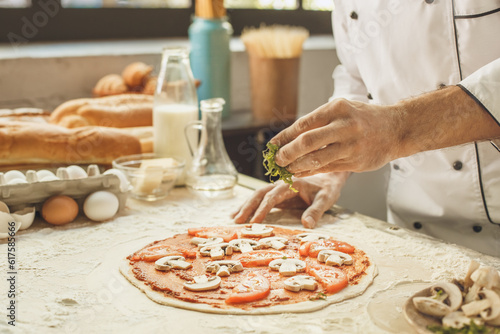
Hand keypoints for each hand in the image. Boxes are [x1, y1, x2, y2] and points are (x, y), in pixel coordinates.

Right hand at [231, 172, 349, 228]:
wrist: (329, 178)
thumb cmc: (327, 188)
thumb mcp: (326, 199)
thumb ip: (316, 211)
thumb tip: (306, 225)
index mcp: (291, 183)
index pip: (272, 196)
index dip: (263, 209)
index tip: (255, 221)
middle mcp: (281, 183)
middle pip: (259, 193)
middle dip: (248, 207)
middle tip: (238, 221)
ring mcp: (278, 188)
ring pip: (257, 194)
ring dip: (246, 205)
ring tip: (234, 218)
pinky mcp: (278, 194)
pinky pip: (261, 199)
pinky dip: (250, 205)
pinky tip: (241, 212)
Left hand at [271, 98, 402, 175]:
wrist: (396, 129)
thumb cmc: (362, 119)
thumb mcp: (341, 110)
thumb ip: (317, 122)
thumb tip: (288, 137)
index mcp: (337, 108)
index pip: (303, 124)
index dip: (284, 136)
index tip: (272, 145)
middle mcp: (344, 126)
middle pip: (307, 141)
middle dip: (287, 153)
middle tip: (277, 160)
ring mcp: (351, 145)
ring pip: (316, 158)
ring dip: (297, 166)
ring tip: (286, 169)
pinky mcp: (355, 162)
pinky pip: (326, 168)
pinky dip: (310, 171)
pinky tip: (301, 172)